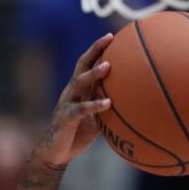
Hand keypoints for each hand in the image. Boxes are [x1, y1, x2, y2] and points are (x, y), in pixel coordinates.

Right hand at [35, 34, 113, 169]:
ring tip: (108, 66)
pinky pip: (80, 109)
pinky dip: (94, 105)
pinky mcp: (65, 118)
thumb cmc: (77, 135)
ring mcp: (67, 103)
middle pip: (81, 65)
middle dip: (94, 50)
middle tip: (108, 38)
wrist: (55, 154)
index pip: (87, 64)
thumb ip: (109, 109)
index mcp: (79, 90)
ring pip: (79, 83)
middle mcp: (71, 92)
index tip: (112, 36)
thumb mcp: (96, 119)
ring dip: (93, 74)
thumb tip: (134, 105)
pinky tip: (108, 103)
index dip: (97, 49)